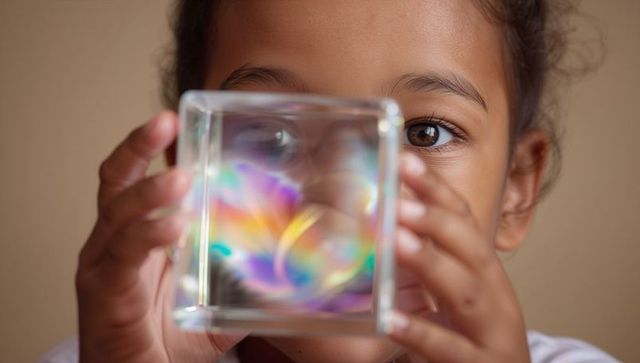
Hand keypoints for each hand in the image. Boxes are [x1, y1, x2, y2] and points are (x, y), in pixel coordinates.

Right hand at [76, 112, 242, 362]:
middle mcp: (114, 240)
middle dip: (139, 146)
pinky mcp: (104, 291)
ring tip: (182, 177)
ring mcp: (105, 263)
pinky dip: (148, 235)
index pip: (139, 178)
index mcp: (137, 233)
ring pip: (117, 211)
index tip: (179, 120)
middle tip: (166, 121)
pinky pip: (123, 255)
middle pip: (117, 179)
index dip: (154, 147)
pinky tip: (174, 225)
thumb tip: (283, 253)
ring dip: (150, 190)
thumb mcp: (212, 294)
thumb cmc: (170, 336)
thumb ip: (239, 270)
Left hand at [389, 152, 529, 362]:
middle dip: (436, 220)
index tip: (404, 160)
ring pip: (465, 292)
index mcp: (485, 270)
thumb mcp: (460, 289)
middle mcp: (494, 293)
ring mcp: (492, 331)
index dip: (436, 190)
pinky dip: (422, 332)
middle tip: (397, 201)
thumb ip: (432, 258)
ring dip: (431, 263)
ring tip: (396, 241)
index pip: (463, 221)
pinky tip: (390, 320)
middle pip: (470, 248)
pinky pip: (449, 349)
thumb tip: (388, 220)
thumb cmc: (476, 333)